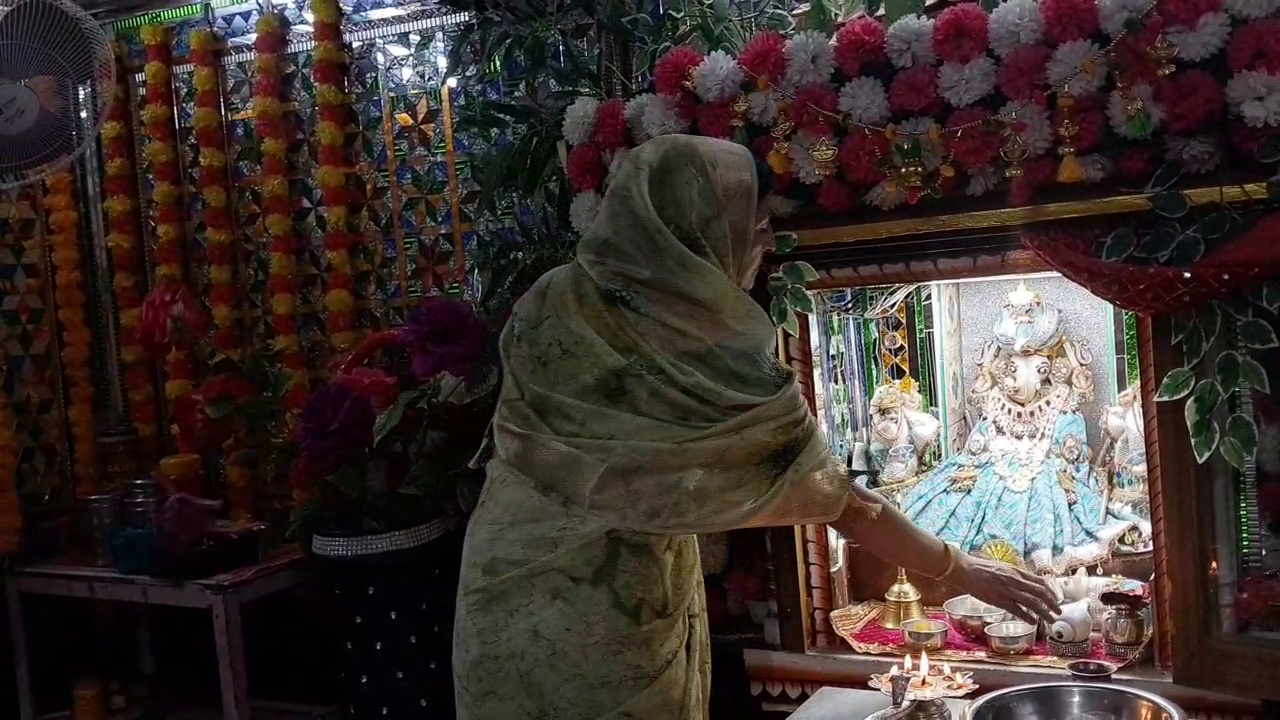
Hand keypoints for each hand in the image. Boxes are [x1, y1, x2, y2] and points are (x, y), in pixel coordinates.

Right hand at [946, 553, 1060, 625]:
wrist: (965, 569)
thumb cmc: (980, 567)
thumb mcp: (1001, 567)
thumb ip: (1013, 575)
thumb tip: (1023, 582)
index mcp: (1016, 571)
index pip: (1040, 581)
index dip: (1051, 591)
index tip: (1055, 598)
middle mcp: (1015, 580)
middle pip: (1041, 593)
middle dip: (1052, 603)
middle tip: (1059, 611)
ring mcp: (1008, 591)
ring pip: (1033, 603)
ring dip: (1044, 612)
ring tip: (1051, 620)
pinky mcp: (999, 600)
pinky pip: (1017, 610)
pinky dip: (1027, 617)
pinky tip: (1032, 622)